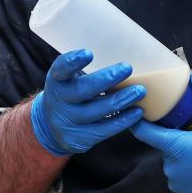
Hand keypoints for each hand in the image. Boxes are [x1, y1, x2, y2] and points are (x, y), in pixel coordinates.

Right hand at [30, 49, 144, 155]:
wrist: (51, 127)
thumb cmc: (70, 94)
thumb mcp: (69, 79)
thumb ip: (85, 70)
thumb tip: (123, 54)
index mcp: (56, 81)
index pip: (60, 70)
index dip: (72, 62)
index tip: (88, 53)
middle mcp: (58, 102)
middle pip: (82, 91)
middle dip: (106, 79)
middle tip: (127, 68)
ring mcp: (67, 122)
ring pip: (96, 112)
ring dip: (121, 100)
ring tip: (140, 91)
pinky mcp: (78, 139)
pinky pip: (103, 130)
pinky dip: (122, 121)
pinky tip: (137, 112)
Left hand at [130, 73, 191, 192]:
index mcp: (175, 146)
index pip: (143, 131)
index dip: (139, 118)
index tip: (141, 109)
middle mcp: (170, 165)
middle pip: (164, 143)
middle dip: (177, 135)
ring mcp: (175, 181)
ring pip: (173, 159)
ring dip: (183, 152)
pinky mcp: (182, 192)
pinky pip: (179, 174)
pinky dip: (189, 168)